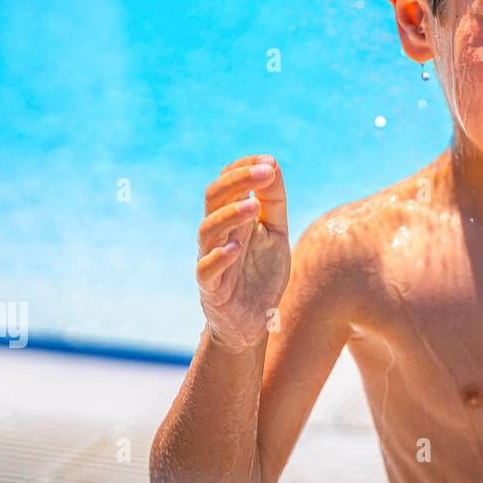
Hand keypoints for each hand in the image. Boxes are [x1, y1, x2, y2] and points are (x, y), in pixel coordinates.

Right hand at [195, 155, 290, 351]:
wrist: (254, 321)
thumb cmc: (263, 273)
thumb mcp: (275, 232)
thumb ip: (274, 202)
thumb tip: (272, 163)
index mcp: (233, 218)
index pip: (227, 183)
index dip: (243, 168)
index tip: (268, 161)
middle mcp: (218, 234)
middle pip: (214, 198)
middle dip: (238, 181)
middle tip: (265, 172)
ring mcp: (211, 259)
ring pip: (207, 230)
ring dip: (230, 215)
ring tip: (254, 206)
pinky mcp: (211, 288)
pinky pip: (206, 269)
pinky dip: (219, 256)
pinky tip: (236, 247)